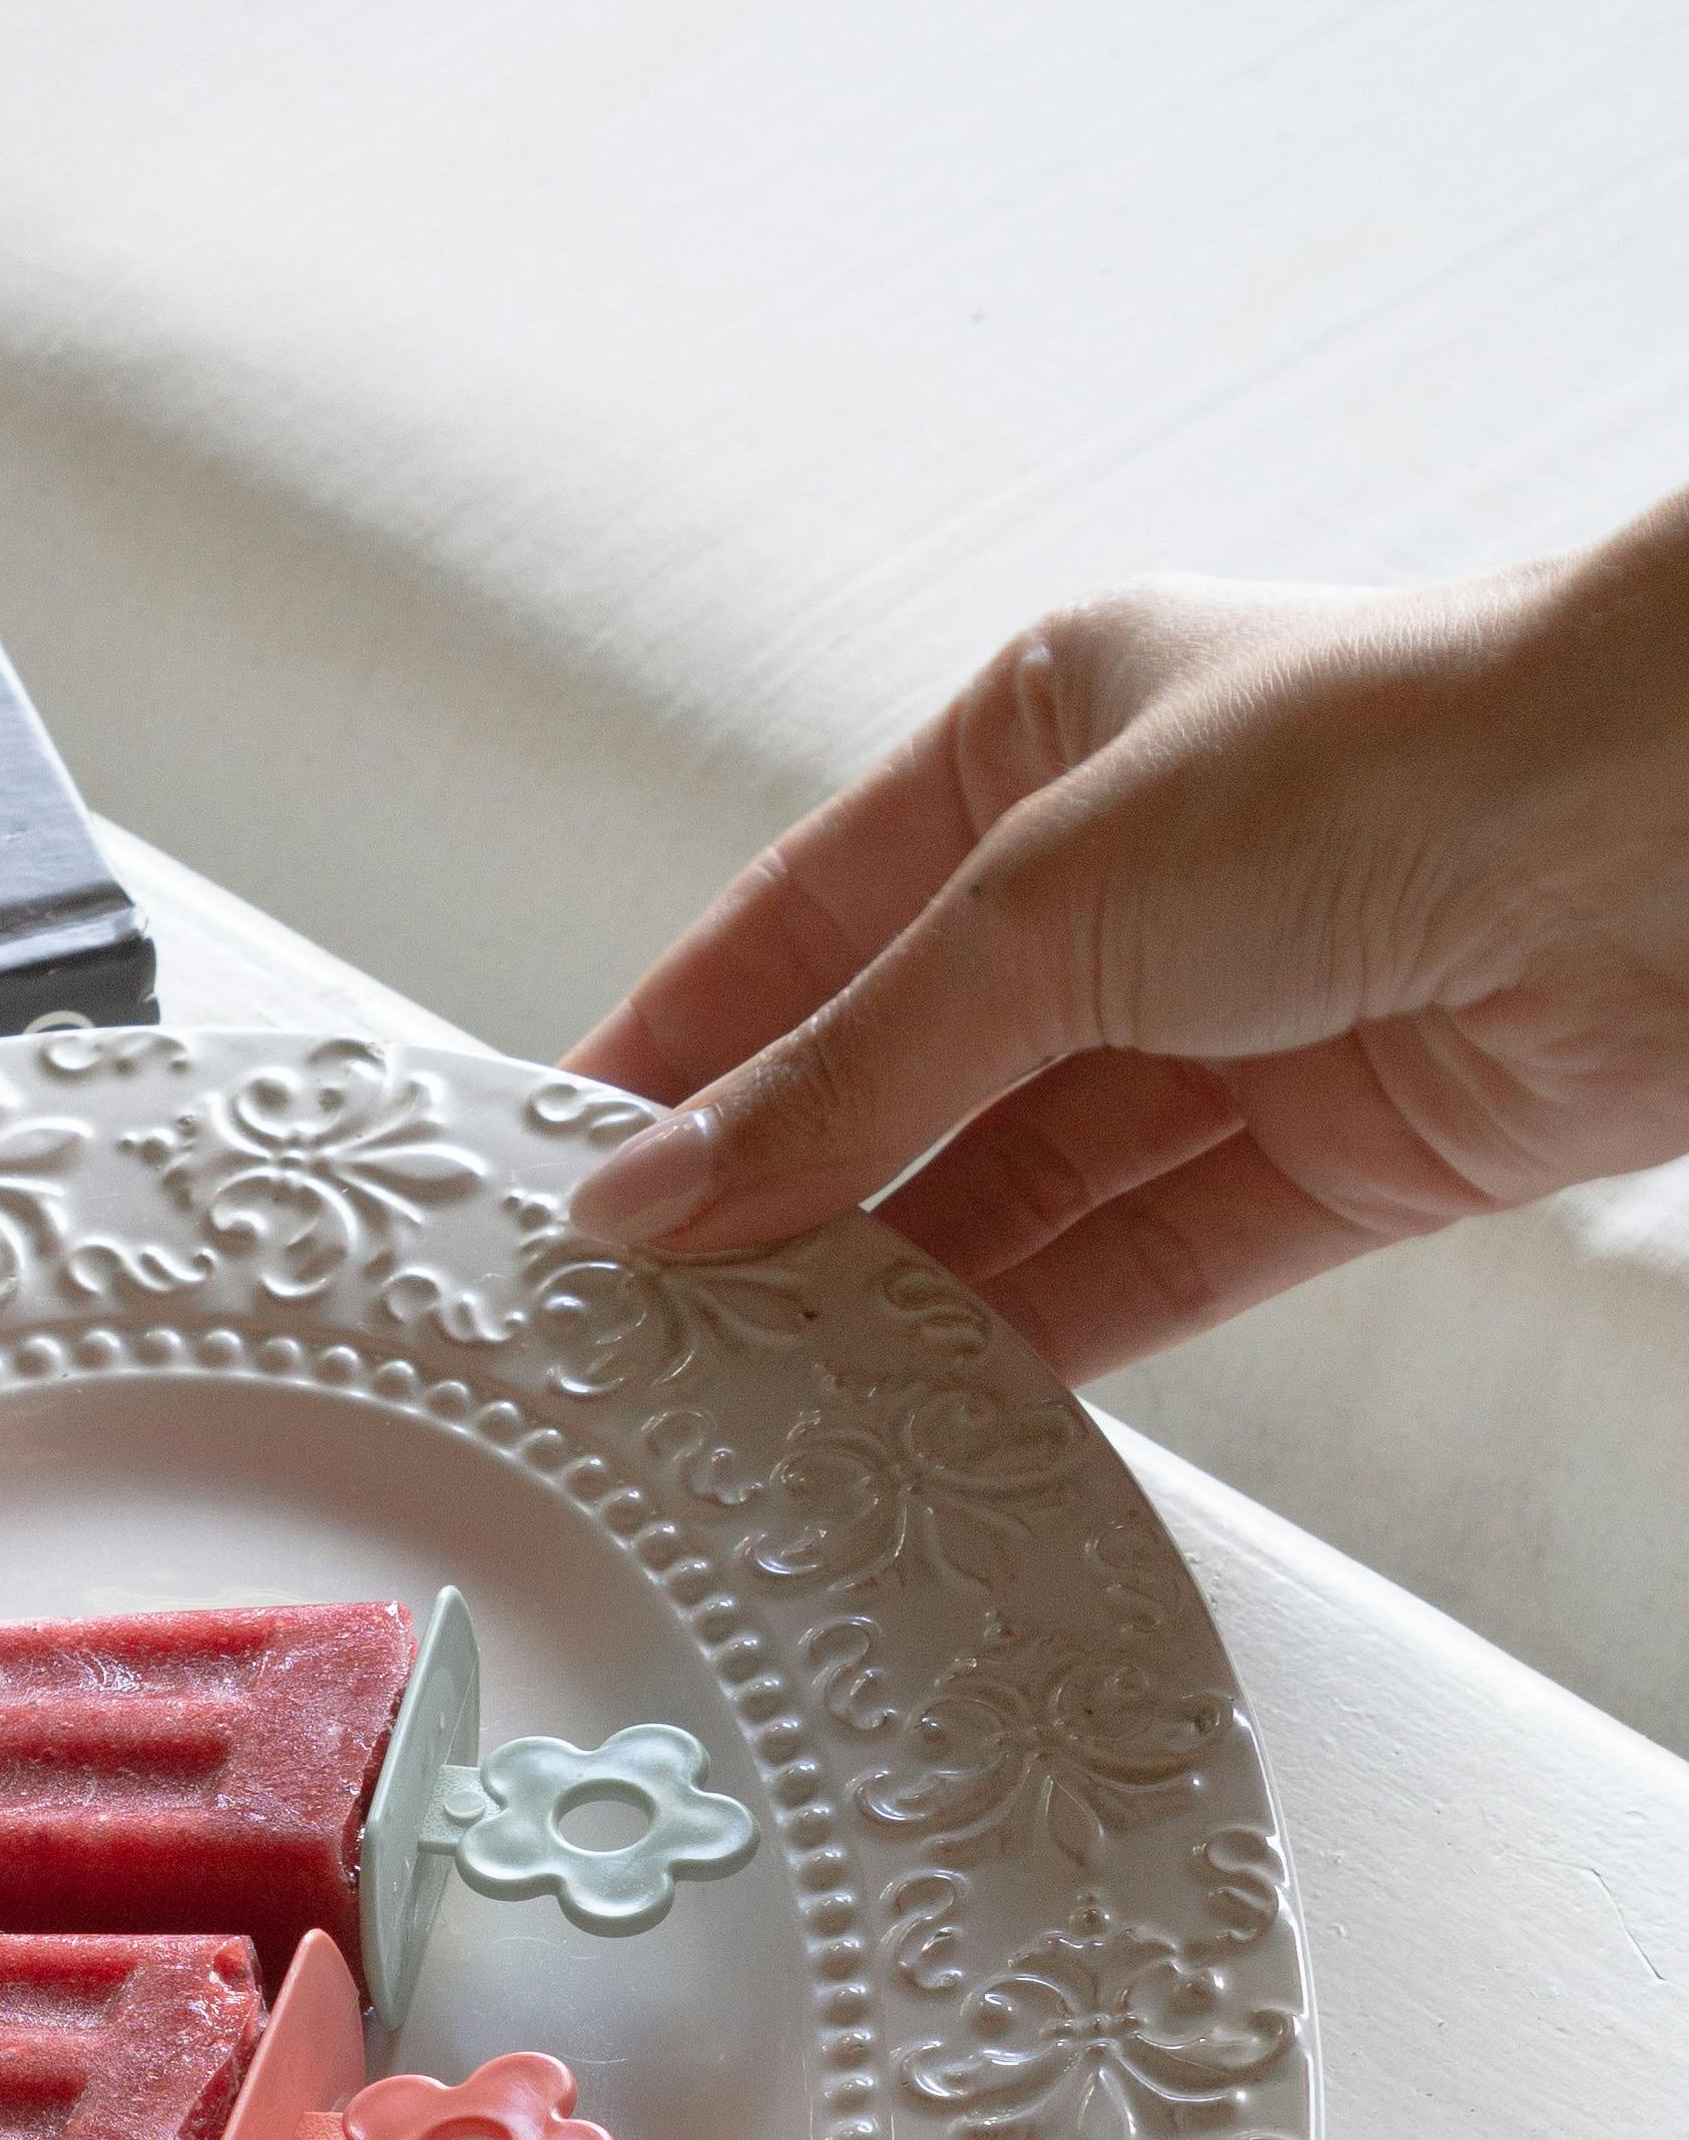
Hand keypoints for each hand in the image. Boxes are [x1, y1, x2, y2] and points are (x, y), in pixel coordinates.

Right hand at [556, 497, 1688, 1367]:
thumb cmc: (1400, 754)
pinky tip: (921, 1401)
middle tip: (643, 1315)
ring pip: (1013, 1188)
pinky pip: (1136, 1270)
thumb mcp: (1043, 900)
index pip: (801, 920)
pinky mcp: (1329, 1154)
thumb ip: (845, 1071)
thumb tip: (664, 1185)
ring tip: (758, 1385)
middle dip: (780, 1195)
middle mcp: (1130, 881)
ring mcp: (1231, 1021)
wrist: (1680, 835)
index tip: (563, 1167)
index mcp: (1042, 738)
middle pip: (901, 1071)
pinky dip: (1032, 1339)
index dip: (677, 1045)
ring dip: (896, 1287)